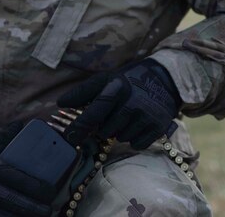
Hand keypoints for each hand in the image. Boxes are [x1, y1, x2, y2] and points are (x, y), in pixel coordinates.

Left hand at [57, 58, 181, 149]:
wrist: (164, 79)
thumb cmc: (129, 80)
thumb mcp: (107, 79)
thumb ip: (84, 91)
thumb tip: (60, 103)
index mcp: (116, 88)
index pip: (94, 111)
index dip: (80, 126)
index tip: (69, 138)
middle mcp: (131, 103)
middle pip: (105, 131)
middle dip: (105, 126)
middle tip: (113, 115)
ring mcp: (145, 116)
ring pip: (120, 138)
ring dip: (120, 132)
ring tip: (128, 117)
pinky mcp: (157, 127)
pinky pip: (136, 144)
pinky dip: (134, 138)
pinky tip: (138, 124)